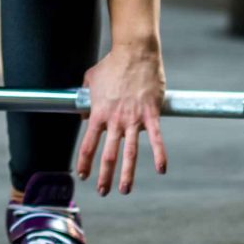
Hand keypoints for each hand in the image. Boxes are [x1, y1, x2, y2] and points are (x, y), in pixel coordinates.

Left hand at [76, 42, 168, 196]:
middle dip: (105, 176)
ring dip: (127, 174)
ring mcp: (133, 118)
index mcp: (98, 113)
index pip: (88, 144)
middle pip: (108, 154)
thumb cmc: (112, 64)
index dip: (85, 162)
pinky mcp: (151, 114)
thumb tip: (83, 114)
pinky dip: (159, 155)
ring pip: (130, 152)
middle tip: (103, 191)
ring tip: (125, 189)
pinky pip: (156, 139)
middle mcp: (115, 120)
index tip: (84, 175)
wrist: (135, 52)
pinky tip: (161, 169)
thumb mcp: (90, 79)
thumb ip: (85, 98)